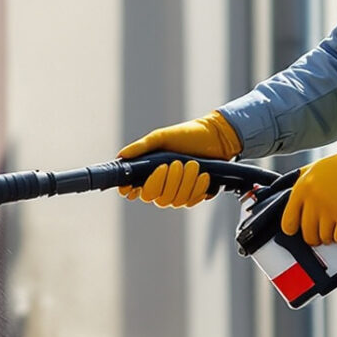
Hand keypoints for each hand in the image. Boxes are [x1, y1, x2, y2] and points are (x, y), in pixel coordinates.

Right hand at [119, 113, 241, 207]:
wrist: (215, 138)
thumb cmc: (186, 135)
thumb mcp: (161, 137)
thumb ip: (141, 147)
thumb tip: (121, 156)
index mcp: (148, 171)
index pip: (132, 189)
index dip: (130, 191)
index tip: (134, 187)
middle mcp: (160, 185)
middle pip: (155, 197)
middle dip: (168, 181)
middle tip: (177, 163)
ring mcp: (176, 192)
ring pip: (174, 201)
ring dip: (185, 182)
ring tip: (194, 164)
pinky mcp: (193, 196)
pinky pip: (190, 201)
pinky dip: (197, 188)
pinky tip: (203, 175)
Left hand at [281, 138, 336, 244]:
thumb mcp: (317, 168)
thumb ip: (303, 182)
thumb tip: (293, 195)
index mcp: (303, 188)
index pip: (288, 220)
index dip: (292, 228)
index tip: (296, 229)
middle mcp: (314, 200)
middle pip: (306, 233)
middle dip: (312, 237)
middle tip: (317, 233)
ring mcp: (330, 210)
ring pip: (322, 238)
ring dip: (327, 237)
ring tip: (331, 231)